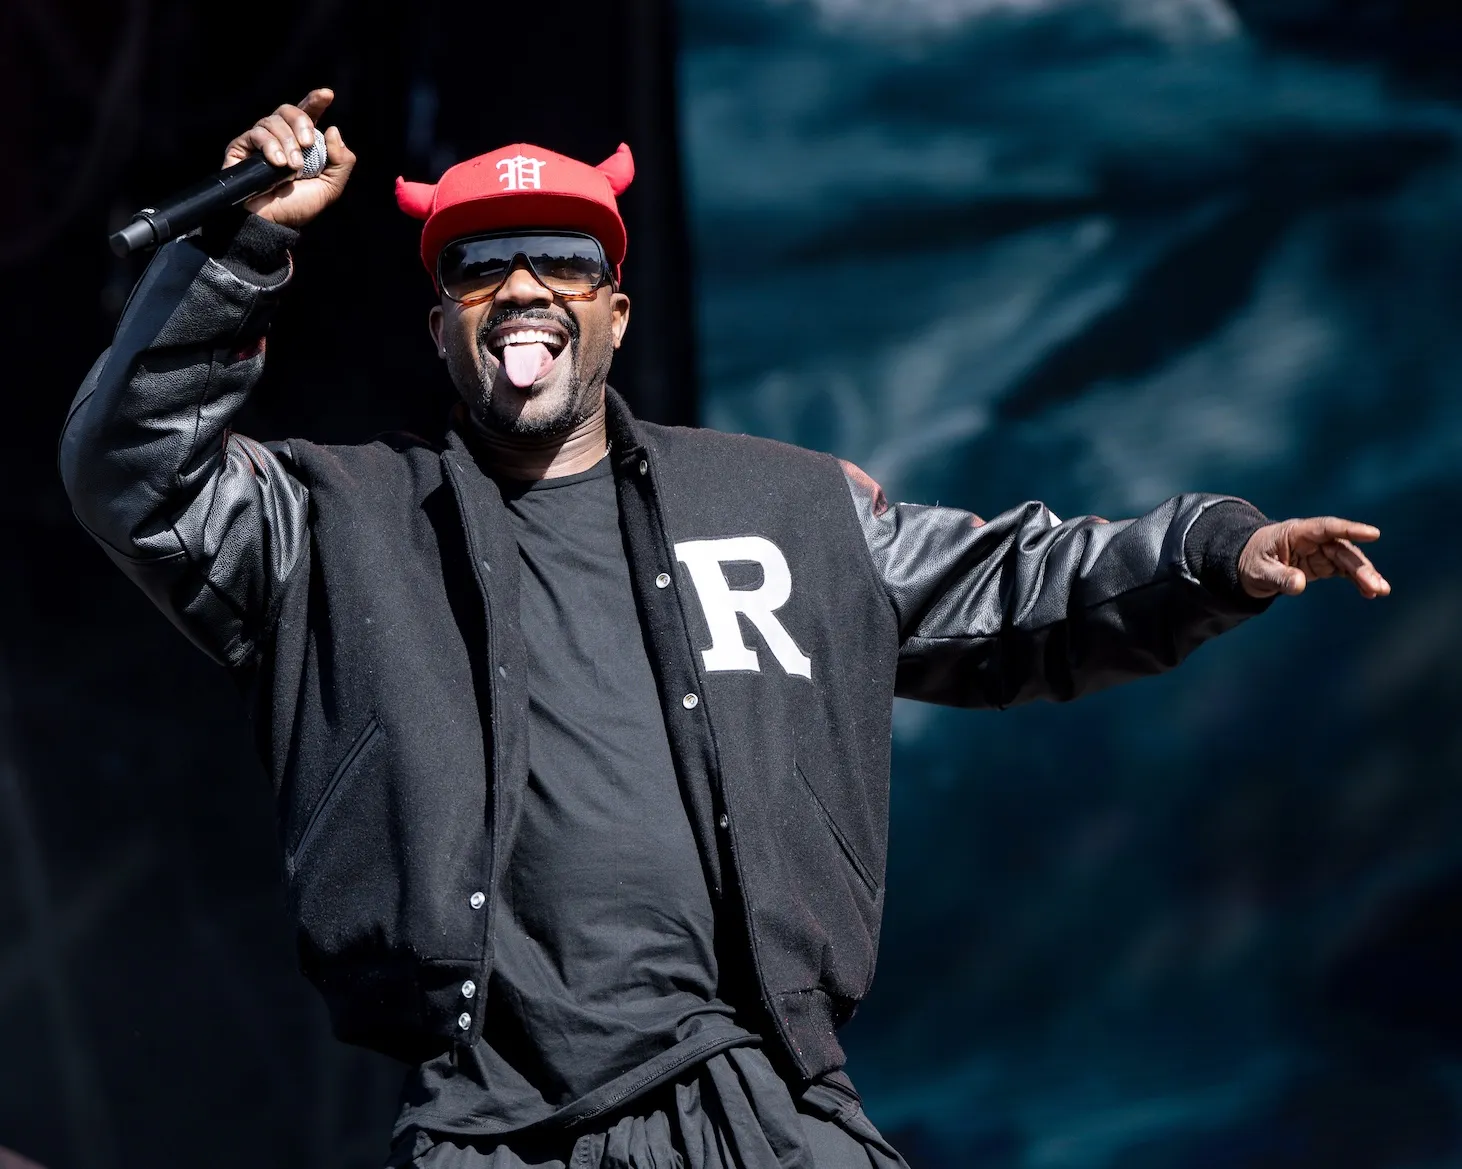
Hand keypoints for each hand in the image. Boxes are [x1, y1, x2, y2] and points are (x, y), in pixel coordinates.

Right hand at [221, 88, 355, 228]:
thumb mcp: (330, 186)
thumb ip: (341, 161)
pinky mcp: (241, 147)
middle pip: (288, 110)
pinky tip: (278, 164)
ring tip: (292, 167)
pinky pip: (256, 133)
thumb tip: (334, 129)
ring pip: (272, 121)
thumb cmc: (298, 207)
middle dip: (302, 122)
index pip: (308, 114)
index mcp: (302, 144)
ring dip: (287, 143)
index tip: (327, 95)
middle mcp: (280, 137)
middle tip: (309, 144)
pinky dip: (270, 146)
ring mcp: (259, 141)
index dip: (315, 101)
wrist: (272, 223)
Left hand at [1238, 517, 1390, 599]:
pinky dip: (1357, 581)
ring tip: (1380, 591)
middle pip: (1342, 549)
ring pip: (1348, 560)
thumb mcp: (1259, 571)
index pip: (1327, 527)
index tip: (1373, 534)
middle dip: (1361, 567)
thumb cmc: (1252, 562)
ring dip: (1365, 575)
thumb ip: (1278, 576)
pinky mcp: (1323, 564)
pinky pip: (1344, 571)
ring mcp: (1320, 552)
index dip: (1350, 529)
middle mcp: (1313, 539)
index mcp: (1296, 532)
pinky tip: (1370, 593)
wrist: (1249, 565)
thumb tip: (1299, 585)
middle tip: (1377, 585)